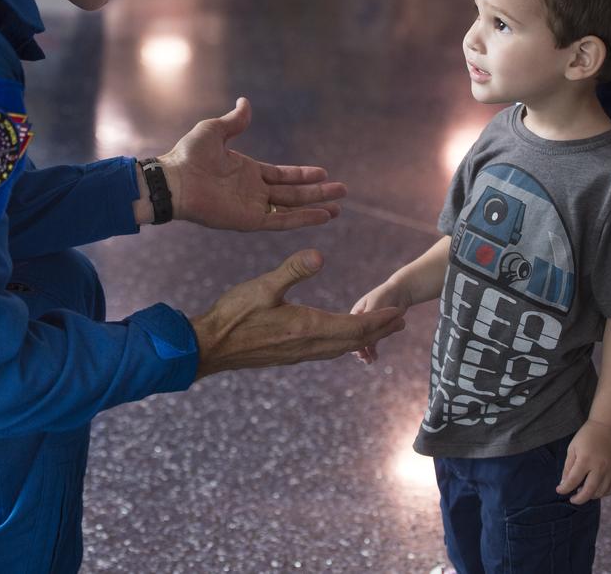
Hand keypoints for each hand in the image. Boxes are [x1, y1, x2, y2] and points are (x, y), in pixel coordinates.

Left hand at [158, 98, 345, 230]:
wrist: (174, 179)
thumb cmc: (189, 155)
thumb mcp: (214, 130)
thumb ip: (235, 122)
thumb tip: (245, 102)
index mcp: (247, 171)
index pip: (282, 175)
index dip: (303, 175)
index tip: (324, 173)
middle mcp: (253, 191)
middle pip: (293, 192)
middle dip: (318, 192)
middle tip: (342, 191)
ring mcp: (252, 206)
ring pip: (291, 207)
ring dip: (315, 207)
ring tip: (338, 208)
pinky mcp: (249, 220)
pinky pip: (281, 220)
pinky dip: (302, 219)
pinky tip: (321, 217)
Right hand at [190, 249, 404, 378]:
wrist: (210, 346)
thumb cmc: (234, 315)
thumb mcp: (262, 287)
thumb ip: (293, 270)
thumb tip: (320, 254)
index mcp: (307, 327)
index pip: (354, 326)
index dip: (379, 320)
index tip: (399, 313)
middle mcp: (308, 345)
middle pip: (353, 340)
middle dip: (378, 330)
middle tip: (401, 321)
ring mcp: (298, 353)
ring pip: (339, 348)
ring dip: (362, 338)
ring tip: (378, 330)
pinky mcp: (288, 355)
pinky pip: (325, 351)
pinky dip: (342, 343)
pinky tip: (339, 338)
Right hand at [350, 280, 414, 364]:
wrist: (400, 292)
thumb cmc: (385, 295)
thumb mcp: (375, 305)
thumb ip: (371, 319)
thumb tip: (367, 333)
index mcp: (356, 313)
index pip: (352, 330)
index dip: (355, 341)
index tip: (359, 351)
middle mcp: (360, 321)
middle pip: (357, 338)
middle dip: (360, 349)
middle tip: (365, 359)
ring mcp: (368, 327)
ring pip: (365, 342)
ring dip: (366, 352)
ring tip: (369, 361)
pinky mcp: (377, 331)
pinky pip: (373, 343)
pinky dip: (373, 350)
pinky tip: (374, 358)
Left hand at [556, 420, 610, 504]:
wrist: (607, 426)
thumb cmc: (586, 436)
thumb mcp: (572, 448)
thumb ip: (568, 467)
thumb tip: (564, 484)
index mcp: (585, 460)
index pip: (573, 481)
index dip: (564, 488)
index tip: (559, 490)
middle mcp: (600, 467)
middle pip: (589, 491)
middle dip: (579, 499)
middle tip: (572, 499)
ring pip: (601, 492)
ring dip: (591, 496)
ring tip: (583, 492)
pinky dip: (604, 493)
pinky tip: (597, 490)